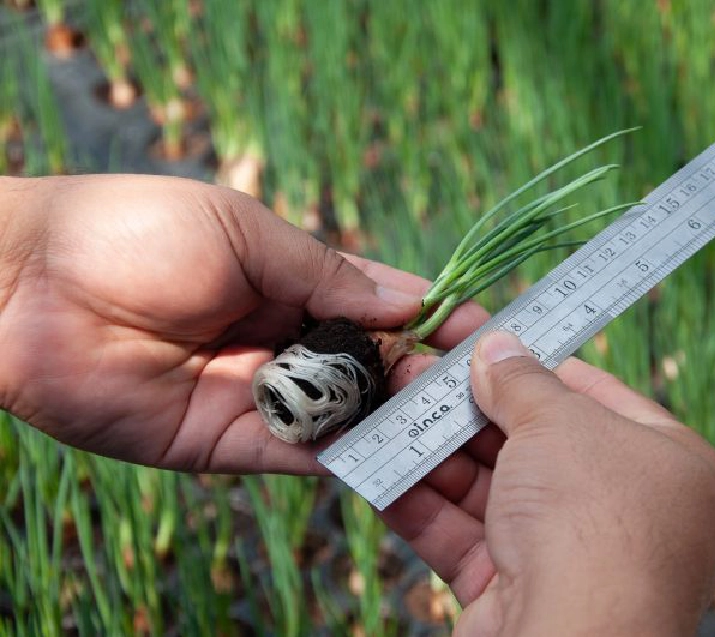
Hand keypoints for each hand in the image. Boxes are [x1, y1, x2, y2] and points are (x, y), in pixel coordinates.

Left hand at [0, 174, 485, 473]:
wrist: (26, 287)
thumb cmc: (134, 232)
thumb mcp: (244, 232)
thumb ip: (325, 272)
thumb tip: (409, 300)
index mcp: (290, 282)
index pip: (376, 308)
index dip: (428, 319)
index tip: (481, 330)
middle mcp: (283, 341)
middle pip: (369, 367)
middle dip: (420, 376)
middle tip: (473, 389)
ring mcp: (257, 396)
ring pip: (342, 416)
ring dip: (391, 420)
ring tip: (444, 424)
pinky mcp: (225, 445)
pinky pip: (296, 456)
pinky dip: (341, 457)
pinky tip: (386, 453)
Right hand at [381, 331, 714, 636]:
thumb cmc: (592, 520)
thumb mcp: (561, 424)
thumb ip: (522, 382)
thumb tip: (497, 348)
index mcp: (672, 466)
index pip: (597, 397)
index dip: (535, 364)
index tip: (482, 338)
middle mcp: (628, 513)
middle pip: (536, 442)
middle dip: (468, 405)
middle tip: (414, 365)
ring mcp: (571, 558)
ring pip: (493, 489)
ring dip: (435, 448)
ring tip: (385, 402)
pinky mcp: (518, 596)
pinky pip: (468, 538)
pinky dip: (423, 504)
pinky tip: (379, 465)